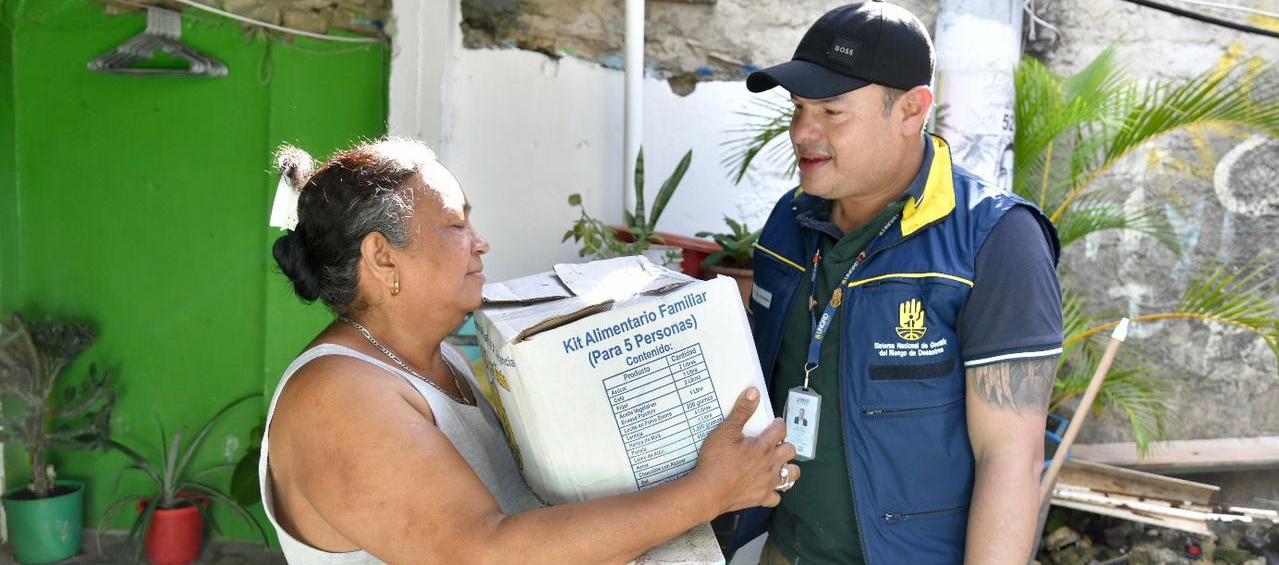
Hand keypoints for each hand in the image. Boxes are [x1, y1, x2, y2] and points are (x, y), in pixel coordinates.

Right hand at [693, 387, 798, 513]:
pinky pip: (776, 498)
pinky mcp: (761, 498)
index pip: (781, 430)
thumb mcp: (726, 431)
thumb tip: (754, 392)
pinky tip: (767, 487)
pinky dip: (774, 492)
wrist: (709, 490)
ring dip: (788, 468)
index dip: (779, 424)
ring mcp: (768, 482)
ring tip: (778, 464)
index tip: (774, 423)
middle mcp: (771, 464)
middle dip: (785, 445)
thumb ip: (741, 411)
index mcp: (764, 446)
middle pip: (790, 451)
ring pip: (791, 475)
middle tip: (775, 443)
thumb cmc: (716, 460)